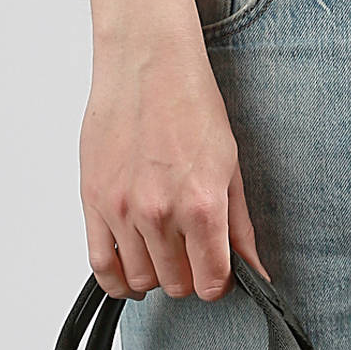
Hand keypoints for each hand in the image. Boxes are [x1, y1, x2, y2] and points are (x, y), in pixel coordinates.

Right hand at [81, 17, 269, 299]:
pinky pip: (100, 265)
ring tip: (164, 252)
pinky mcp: (94, 201)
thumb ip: (240, 228)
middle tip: (192, 254)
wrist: (147, 64)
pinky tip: (131, 272)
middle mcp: (160, 213)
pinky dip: (117, 280)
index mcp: (202, 205)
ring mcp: (122, 210)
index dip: (219, 283)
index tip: (218, 273)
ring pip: (141, 279)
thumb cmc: (193, 106)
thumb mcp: (231, 167)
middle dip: (190, 277)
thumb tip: (257, 273)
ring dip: (156, 275)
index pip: (211, 281)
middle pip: (177, 284)